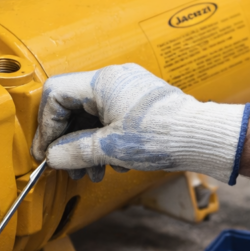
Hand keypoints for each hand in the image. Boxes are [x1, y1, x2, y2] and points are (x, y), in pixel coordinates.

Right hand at [31, 63, 248, 183]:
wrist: (203, 137)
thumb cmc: (164, 135)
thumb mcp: (110, 148)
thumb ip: (75, 151)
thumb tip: (53, 157)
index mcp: (103, 81)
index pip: (55, 94)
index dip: (46, 126)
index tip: (46, 151)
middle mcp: (115, 78)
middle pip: (72, 106)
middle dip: (67, 140)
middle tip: (66, 165)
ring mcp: (129, 89)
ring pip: (91, 115)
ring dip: (86, 145)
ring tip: (92, 171)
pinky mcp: (140, 102)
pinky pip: (109, 118)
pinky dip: (104, 140)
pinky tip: (112, 162)